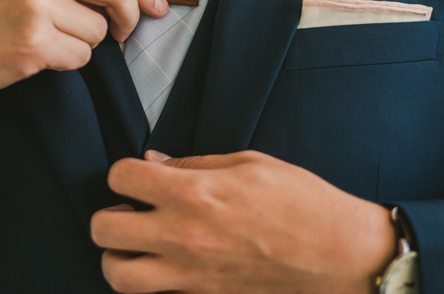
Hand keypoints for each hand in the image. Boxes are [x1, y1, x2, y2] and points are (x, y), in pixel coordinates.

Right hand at [0, 0, 167, 135]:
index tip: (157, 5)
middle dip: (129, 15)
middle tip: (123, 32)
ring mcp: (34, 4)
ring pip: (99, 30)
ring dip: (81, 43)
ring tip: (42, 39)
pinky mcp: (33, 42)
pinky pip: (81, 58)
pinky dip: (65, 62)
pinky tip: (33, 56)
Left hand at [91, 150, 396, 293]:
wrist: (339, 254)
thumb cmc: (301, 202)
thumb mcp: (248, 163)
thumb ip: (194, 164)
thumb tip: (155, 162)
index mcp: (194, 194)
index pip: (121, 178)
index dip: (123, 172)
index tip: (136, 175)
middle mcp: (183, 236)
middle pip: (104, 229)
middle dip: (109, 214)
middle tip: (130, 209)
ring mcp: (191, 274)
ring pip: (118, 275)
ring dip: (117, 256)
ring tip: (135, 243)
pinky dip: (148, 280)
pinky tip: (165, 263)